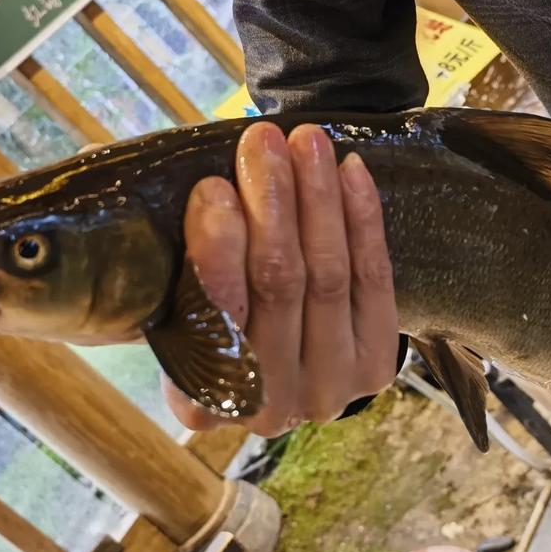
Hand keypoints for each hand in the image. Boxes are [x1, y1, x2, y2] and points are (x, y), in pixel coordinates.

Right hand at [165, 122, 399, 435]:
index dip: (217, 251)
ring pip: (328, 277)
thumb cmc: (211, 305)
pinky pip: (374, 280)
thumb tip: (197, 193)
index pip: (213, 319)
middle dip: (270, 204)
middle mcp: (267, 411)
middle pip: (277, 287)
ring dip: (317, 200)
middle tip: (262, 141)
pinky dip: (362, 219)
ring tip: (306, 141)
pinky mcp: (376, 364)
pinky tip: (350, 171)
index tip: (214, 187)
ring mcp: (329, 391)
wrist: (274, 343)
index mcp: (200, 404)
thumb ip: (179, 262)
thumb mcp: (174, 296)